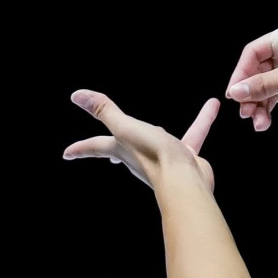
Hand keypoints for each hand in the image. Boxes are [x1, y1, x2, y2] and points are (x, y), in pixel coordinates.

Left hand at [63, 90, 220, 191]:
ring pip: (159, 142)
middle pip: (122, 151)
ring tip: (159, 131)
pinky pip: (193, 134)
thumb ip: (104, 110)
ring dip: (159, 135)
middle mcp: (139, 157)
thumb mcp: (124, 127)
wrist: (184, 181)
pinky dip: (201, 120)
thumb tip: (76, 95)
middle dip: (114, 151)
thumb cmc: (152, 156)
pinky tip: (211, 107)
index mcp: (122, 149)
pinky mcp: (185, 158)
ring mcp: (162, 160)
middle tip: (107, 154)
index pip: (95, 146)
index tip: (67, 154)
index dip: (80, 149)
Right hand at [224, 24, 277, 131]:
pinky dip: (268, 108)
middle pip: (257, 71)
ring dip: (258, 105)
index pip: (253, 52)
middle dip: (250, 93)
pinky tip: (265, 121)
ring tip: (258, 122)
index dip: (241, 73)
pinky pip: (274, 94)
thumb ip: (261, 85)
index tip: (234, 93)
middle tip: (245, 112)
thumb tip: (236, 91)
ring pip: (265, 86)